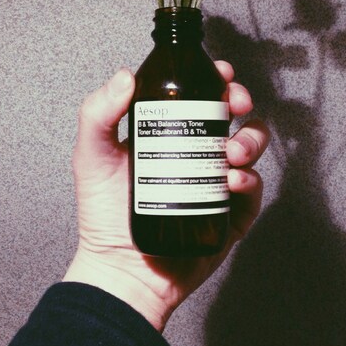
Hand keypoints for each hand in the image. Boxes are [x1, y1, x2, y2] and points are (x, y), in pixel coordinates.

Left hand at [63, 62, 269, 330]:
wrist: (121, 271)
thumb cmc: (102, 216)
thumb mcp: (92, 157)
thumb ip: (98, 114)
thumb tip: (124, 75)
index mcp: (167, 133)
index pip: (197, 96)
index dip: (214, 80)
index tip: (222, 74)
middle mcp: (194, 152)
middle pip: (231, 115)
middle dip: (240, 102)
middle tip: (235, 105)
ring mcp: (215, 181)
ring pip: (249, 147)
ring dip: (249, 140)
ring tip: (231, 152)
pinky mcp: (230, 213)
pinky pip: (253, 189)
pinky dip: (250, 180)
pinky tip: (232, 181)